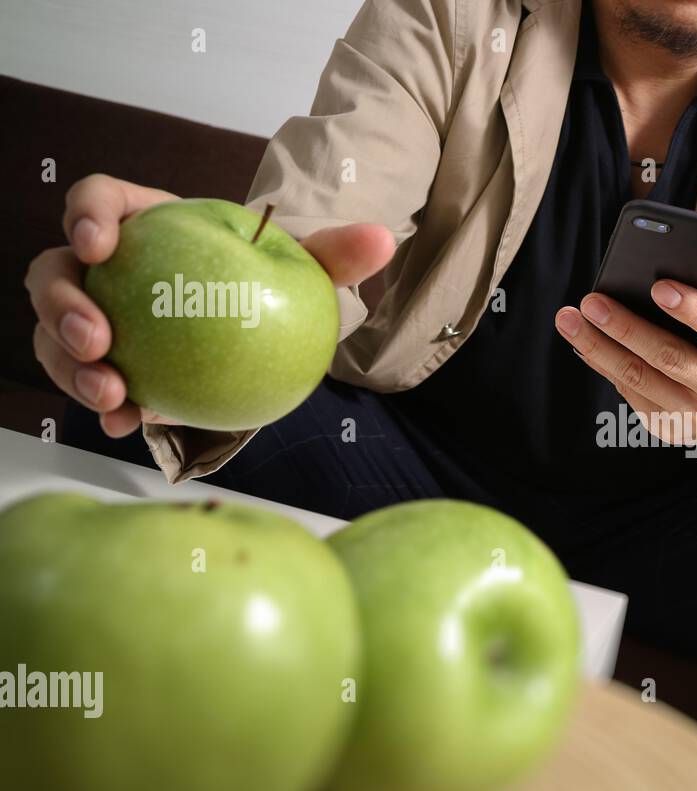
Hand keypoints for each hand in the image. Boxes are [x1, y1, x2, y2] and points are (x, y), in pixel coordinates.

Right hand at [24, 174, 395, 436]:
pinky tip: (127, 424)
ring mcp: (103, 319)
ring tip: (114, 394)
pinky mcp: (110, 367)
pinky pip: (89, 384)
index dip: (86, 215)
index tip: (101, 245)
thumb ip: (334, 253)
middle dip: (62, 305)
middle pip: (55, 272)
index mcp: (146, 226)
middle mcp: (110, 271)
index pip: (98, 201)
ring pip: (57, 335)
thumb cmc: (272, 288)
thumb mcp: (305, 271)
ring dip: (71, 366)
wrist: (264, 337)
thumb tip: (383, 239)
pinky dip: (103, 406)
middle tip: (100, 340)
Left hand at [554, 280, 696, 466]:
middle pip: (670, 358)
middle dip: (626, 327)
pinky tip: (583, 345)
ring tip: (570, 320)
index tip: (659, 286)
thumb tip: (642, 286)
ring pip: (640, 379)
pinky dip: (604, 365)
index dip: (694, 310)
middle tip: (591, 301)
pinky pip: (631, 394)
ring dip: (598, 347)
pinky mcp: (671, 431)